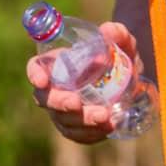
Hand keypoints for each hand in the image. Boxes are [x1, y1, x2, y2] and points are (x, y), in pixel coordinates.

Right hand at [27, 21, 143, 143]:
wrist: (130, 84)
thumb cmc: (118, 59)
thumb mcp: (122, 44)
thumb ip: (118, 34)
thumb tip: (108, 31)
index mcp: (57, 64)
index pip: (36, 67)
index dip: (35, 74)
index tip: (43, 81)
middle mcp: (55, 89)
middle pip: (46, 99)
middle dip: (59, 103)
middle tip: (76, 103)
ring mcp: (63, 111)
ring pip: (63, 120)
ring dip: (81, 121)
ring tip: (105, 116)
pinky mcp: (76, 128)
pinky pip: (77, 135)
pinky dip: (91, 134)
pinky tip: (108, 127)